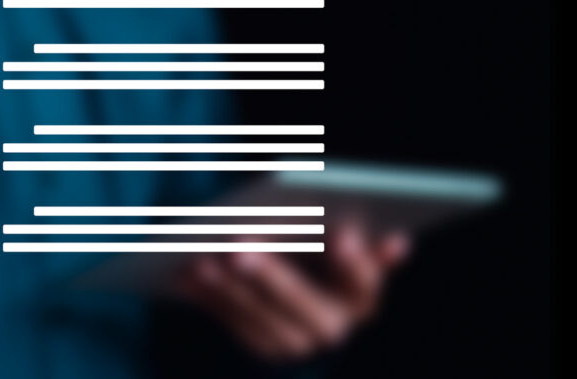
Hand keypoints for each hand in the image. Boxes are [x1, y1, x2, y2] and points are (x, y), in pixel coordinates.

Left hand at [175, 226, 408, 361]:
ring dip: (230, 288)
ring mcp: (295, 342)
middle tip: (240, 244)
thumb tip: (392, 242)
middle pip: (306, 307)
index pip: (364, 283)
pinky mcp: (261, 344)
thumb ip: (348, 232)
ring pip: (261, 319)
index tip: (341, 234)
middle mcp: (334, 327)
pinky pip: (230, 322)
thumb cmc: (315, 243)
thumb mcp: (332, 233)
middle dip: (273, 276)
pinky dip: (207, 298)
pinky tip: (184, 272)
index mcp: (362, 295)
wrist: (294, 282)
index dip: (356, 263)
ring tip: (203, 257)